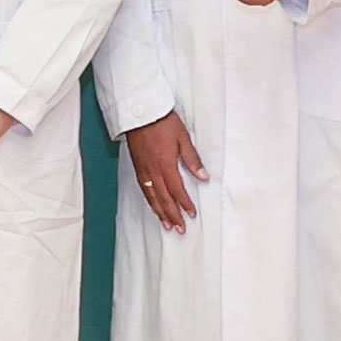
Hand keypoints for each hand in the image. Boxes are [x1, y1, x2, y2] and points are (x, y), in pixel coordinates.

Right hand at [121, 109, 201, 231]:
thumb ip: (192, 159)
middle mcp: (153, 170)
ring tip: (167, 224)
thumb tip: (203, 177)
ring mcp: (143, 169)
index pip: (177, 190)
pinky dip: (150, 201)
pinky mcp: (137, 166)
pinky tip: (154, 206)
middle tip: (180, 228)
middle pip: (164, 198)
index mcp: (166, 164)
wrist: (140, 111)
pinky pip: (144, 189)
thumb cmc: (162, 121)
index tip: (192, 214)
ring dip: (160, 212)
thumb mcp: (183, 138)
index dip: (185, 204)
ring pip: (152, 197)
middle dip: (172, 215)